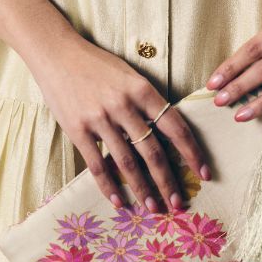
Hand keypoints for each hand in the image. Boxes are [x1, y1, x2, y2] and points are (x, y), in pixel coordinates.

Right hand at [28, 36, 213, 213]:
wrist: (58, 54)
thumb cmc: (97, 64)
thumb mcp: (130, 75)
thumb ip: (147, 102)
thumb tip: (167, 134)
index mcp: (142, 89)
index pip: (175, 126)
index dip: (192, 153)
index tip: (203, 172)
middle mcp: (124, 105)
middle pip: (153, 151)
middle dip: (168, 181)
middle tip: (179, 203)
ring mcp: (100, 119)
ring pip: (127, 162)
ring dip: (143, 188)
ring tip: (153, 208)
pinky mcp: (78, 129)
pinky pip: (97, 164)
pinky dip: (109, 186)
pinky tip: (119, 202)